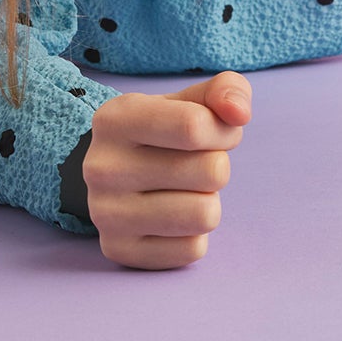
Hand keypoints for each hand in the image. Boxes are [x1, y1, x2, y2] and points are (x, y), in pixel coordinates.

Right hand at [84, 70, 252, 269]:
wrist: (117, 176)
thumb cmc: (165, 133)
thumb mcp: (191, 100)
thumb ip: (226, 90)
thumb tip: (239, 113)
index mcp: (115, 119)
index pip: (195, 126)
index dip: (222, 130)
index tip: (212, 132)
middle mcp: (102, 167)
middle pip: (212, 171)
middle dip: (217, 166)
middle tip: (194, 165)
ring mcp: (105, 214)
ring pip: (205, 215)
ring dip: (208, 201)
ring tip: (184, 191)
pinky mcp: (119, 250)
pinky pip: (193, 250)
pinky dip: (194, 234)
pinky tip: (171, 218)